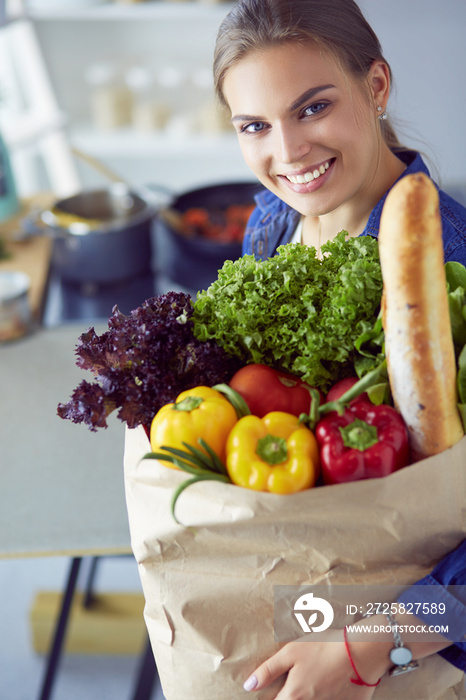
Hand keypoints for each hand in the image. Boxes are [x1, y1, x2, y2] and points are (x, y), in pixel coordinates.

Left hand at [242, 629, 380, 699]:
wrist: (362, 652)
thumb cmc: (324, 647)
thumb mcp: (291, 652)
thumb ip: (268, 670)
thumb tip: (249, 686)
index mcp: (294, 696)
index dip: (270, 698)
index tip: (271, 693)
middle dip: (290, 696)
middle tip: (297, 681)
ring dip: (309, 696)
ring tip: (315, 678)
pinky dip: (327, 697)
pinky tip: (331, 684)